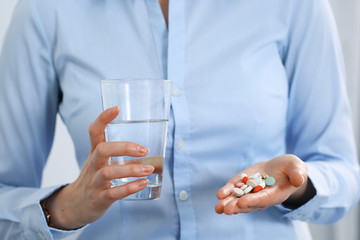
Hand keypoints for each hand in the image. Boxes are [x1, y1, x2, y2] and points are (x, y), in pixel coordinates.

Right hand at [45, 106, 153, 228]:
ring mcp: (95, 182)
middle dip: (124, 147)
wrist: (74, 206)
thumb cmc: (93, 179)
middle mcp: (93, 165)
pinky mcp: (99, 199)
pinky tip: (143, 183)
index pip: (94, 131)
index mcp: (94, 153)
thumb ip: (115, 151)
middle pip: (102, 150)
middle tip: (144, 150)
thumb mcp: (98, 161)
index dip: (103, 118)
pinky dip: (129, 188)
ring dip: (131, 170)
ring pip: (109, 172)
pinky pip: (114, 193)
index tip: (116, 108)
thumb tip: (144, 143)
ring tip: (149, 169)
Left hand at [215, 154, 308, 214]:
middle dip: (236, 207)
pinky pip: (234, 190)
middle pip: (248, 204)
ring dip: (228, 203)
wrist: (281, 168)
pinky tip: (220, 195)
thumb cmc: (291, 169)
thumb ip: (297, 174)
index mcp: (275, 195)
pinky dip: (226, 192)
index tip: (241, 202)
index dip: (252, 201)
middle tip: (226, 209)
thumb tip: (298, 180)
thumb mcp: (297, 168)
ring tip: (218, 207)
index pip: (263, 200)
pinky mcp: (243, 184)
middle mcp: (261, 197)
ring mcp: (250, 192)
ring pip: (238, 200)